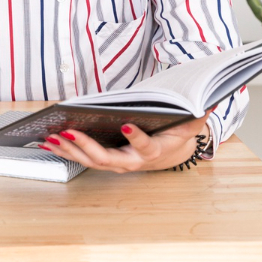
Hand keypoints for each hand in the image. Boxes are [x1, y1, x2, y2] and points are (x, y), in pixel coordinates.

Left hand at [39, 113, 210, 172]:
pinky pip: (83, 159)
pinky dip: (65, 151)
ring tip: (51, 136)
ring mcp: (116, 163)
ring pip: (90, 161)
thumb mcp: (189, 126)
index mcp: (153, 151)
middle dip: (87, 147)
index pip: (145, 147)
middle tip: (69, 132)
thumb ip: (198, 114)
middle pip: (108, 158)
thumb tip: (213, 98)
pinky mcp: (105, 161)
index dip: (137, 138)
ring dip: (69, 150)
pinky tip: (48, 141)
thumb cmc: (174, 136)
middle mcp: (132, 161)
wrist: (169, 155)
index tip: (127, 125)